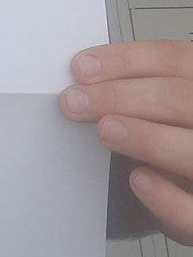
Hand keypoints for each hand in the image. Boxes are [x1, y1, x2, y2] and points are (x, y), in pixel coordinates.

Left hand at [60, 40, 192, 244]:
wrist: (191, 195)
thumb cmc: (175, 145)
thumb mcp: (165, 112)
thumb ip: (141, 94)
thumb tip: (86, 84)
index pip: (174, 59)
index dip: (126, 59)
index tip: (82, 68)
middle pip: (179, 98)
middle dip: (121, 96)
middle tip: (76, 102)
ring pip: (192, 149)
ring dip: (146, 137)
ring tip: (105, 131)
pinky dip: (167, 197)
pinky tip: (138, 180)